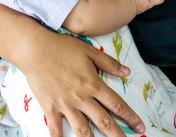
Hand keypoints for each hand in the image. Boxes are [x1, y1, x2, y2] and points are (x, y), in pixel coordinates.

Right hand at [18, 31, 144, 136]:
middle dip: (117, 136)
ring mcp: (65, 105)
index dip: (130, 117)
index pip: (116, 105)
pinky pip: (55, 129)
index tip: (140, 127)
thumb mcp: (88, 51)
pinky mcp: (50, 108)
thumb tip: (127, 72)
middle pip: (104, 122)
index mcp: (93, 84)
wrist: (35, 49)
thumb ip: (108, 63)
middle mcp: (81, 98)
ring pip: (82, 130)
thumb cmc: (61, 47)